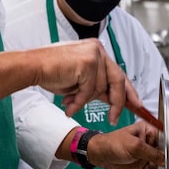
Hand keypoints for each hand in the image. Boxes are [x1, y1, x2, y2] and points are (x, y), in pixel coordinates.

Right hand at [0, 39, 140, 124]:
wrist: (32, 67)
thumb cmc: (52, 72)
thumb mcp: (80, 81)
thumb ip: (96, 86)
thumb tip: (114, 100)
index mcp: (97, 51)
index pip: (118, 72)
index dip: (128, 90)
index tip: (136, 104)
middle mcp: (98, 50)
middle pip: (117, 80)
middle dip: (117, 102)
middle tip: (114, 118)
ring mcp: (93, 55)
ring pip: (100, 88)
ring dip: (84, 101)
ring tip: (70, 102)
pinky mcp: (87, 63)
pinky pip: (88, 91)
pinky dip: (78, 102)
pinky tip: (68, 104)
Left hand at [86, 121, 162, 168]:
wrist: (100, 155)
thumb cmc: (114, 144)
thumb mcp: (134, 146)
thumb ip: (151, 152)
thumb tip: (166, 159)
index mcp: (147, 130)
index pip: (164, 138)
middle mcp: (148, 141)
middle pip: (162, 153)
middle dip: (165, 165)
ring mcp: (145, 153)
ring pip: (156, 165)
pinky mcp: (141, 163)